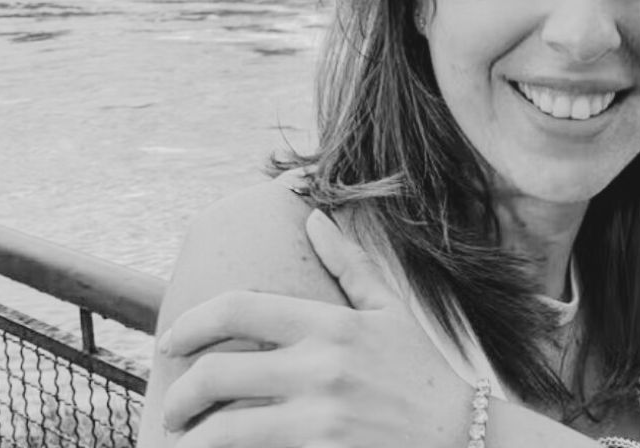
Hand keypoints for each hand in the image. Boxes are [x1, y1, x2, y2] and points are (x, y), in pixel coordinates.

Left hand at [158, 210, 472, 447]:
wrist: (467, 440)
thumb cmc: (425, 375)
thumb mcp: (392, 313)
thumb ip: (350, 264)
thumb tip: (315, 216)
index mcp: (332, 325)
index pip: (238, 309)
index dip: (192, 324)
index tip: (171, 343)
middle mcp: (322, 368)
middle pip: (218, 374)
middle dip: (181, 396)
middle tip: (173, 409)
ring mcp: (322, 419)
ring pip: (224, 431)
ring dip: (194, 441)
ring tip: (185, 445)